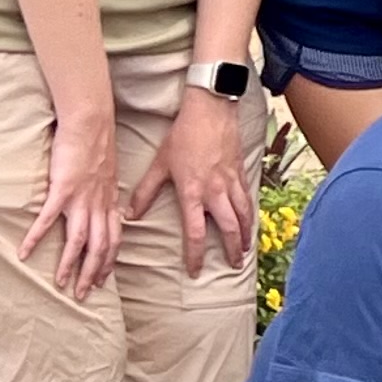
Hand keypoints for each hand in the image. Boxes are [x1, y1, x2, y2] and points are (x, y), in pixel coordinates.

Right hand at [18, 104, 123, 298]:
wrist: (91, 123)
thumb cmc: (97, 146)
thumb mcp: (109, 175)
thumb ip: (107, 195)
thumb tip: (109, 210)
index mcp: (110, 202)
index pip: (114, 240)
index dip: (109, 262)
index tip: (102, 281)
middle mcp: (99, 205)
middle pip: (100, 248)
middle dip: (92, 274)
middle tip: (82, 295)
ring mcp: (81, 198)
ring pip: (79, 241)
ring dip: (68, 265)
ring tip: (59, 283)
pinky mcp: (62, 189)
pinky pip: (48, 220)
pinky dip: (36, 238)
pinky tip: (23, 252)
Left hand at [123, 90, 255, 278]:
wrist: (210, 109)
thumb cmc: (183, 135)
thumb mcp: (159, 164)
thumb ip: (145, 192)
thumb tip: (130, 215)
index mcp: (193, 192)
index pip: (196, 232)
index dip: (196, 255)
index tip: (196, 271)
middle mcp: (215, 191)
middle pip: (229, 227)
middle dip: (232, 249)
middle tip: (233, 264)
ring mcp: (231, 181)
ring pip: (244, 214)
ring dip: (246, 234)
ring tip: (247, 248)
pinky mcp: (241, 170)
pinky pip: (248, 197)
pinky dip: (251, 212)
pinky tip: (251, 219)